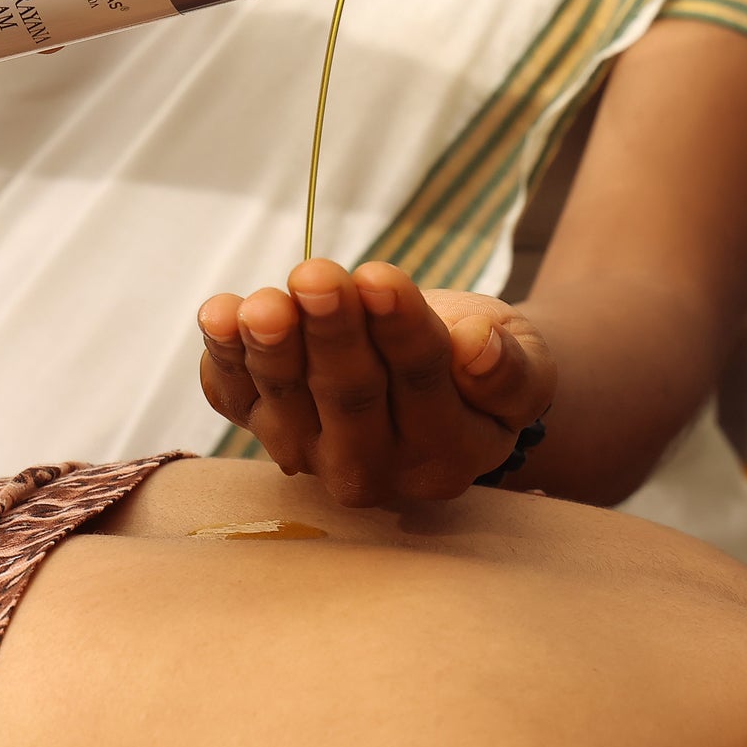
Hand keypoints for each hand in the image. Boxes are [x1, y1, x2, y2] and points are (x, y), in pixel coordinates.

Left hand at [198, 259, 556, 506]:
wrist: (438, 381)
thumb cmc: (484, 364)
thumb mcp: (527, 364)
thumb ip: (512, 370)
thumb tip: (478, 347)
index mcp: (446, 457)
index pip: (423, 385)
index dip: (400, 330)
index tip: (382, 278)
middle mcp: (372, 469)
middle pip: (349, 395)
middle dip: (331, 331)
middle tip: (317, 276)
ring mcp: (309, 452)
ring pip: (285, 400)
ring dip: (270, 347)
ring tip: (264, 304)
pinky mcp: (260, 424)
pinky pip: (233, 395)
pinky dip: (221, 356)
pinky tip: (219, 315)